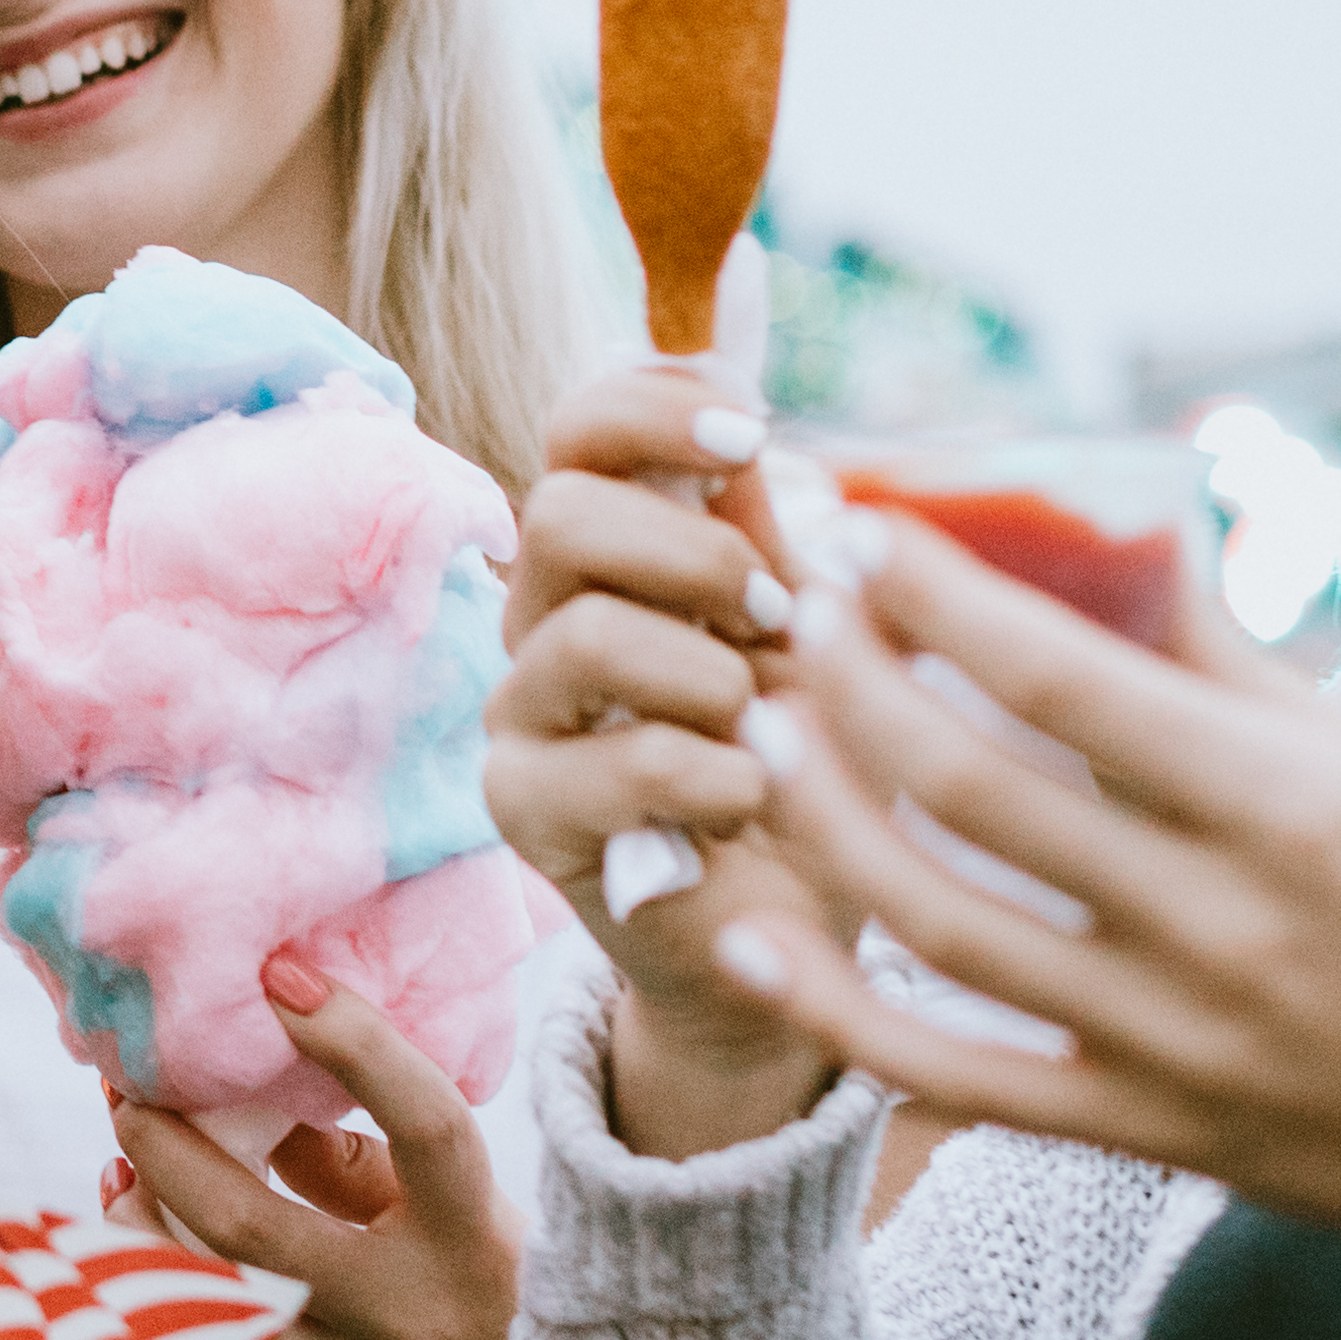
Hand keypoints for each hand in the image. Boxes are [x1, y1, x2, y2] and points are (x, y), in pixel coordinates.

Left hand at [107, 975, 510, 1339]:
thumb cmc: (486, 1302)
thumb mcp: (457, 1216)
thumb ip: (354, 1158)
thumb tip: (240, 1088)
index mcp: (468, 1239)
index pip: (425, 1125)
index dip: (355, 1043)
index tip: (282, 978)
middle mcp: (408, 1319)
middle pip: (253, 1229)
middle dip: (168, 1151)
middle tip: (128, 1101)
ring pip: (201, 1320)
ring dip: (132, 1248)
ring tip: (116, 1193)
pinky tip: (112, 1306)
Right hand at [488, 360, 839, 1153]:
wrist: (791, 931)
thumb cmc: (809, 764)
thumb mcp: (817, 636)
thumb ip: (779, 537)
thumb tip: (751, 426)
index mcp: (611, 554)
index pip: (578, 429)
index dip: (654, 408)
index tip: (754, 435)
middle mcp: (543, 618)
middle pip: (557, 512)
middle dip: (694, 552)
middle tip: (776, 614)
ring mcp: (522, 715)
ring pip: (580, 634)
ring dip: (707, 673)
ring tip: (763, 724)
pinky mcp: (526, 811)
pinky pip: (617, 763)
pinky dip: (717, 776)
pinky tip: (753, 799)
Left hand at [706, 512, 1340, 1339]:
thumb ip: (1242, 669)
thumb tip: (1127, 537)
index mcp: (1296, 809)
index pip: (1066, 678)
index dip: (936, 593)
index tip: (855, 523)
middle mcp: (1223, 927)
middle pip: (973, 787)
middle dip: (853, 677)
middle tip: (787, 599)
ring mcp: (1178, 1045)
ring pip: (938, 921)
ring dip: (826, 814)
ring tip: (761, 720)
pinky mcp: (1153, 1137)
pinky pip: (957, 1079)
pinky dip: (841, 1013)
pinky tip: (759, 935)